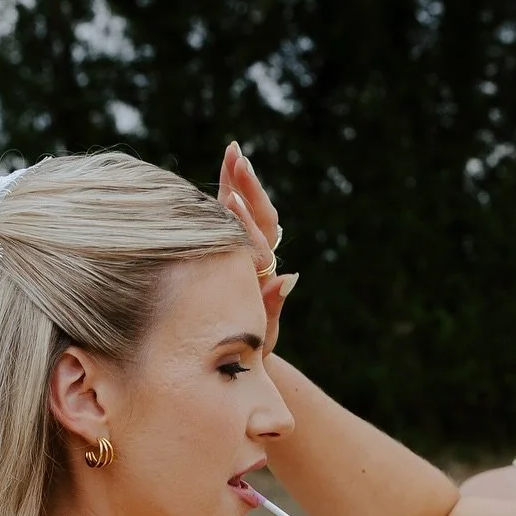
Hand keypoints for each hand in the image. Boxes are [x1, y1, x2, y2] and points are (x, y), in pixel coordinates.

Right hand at [218, 142, 295, 354]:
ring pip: (250, 214)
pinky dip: (230, 194)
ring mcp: (250, 256)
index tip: (228, 201)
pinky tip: (225, 170)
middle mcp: (262, 262)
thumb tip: (291, 275)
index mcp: (265, 278)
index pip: (259, 242)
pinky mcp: (238, 254)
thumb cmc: (246, 357)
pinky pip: (235, 220)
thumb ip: (272, 308)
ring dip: (240, 183)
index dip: (244, 222)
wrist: (242, 364)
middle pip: (261, 217)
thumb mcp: (261, 336)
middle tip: (236, 155)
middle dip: (247, 187)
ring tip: (232, 151)